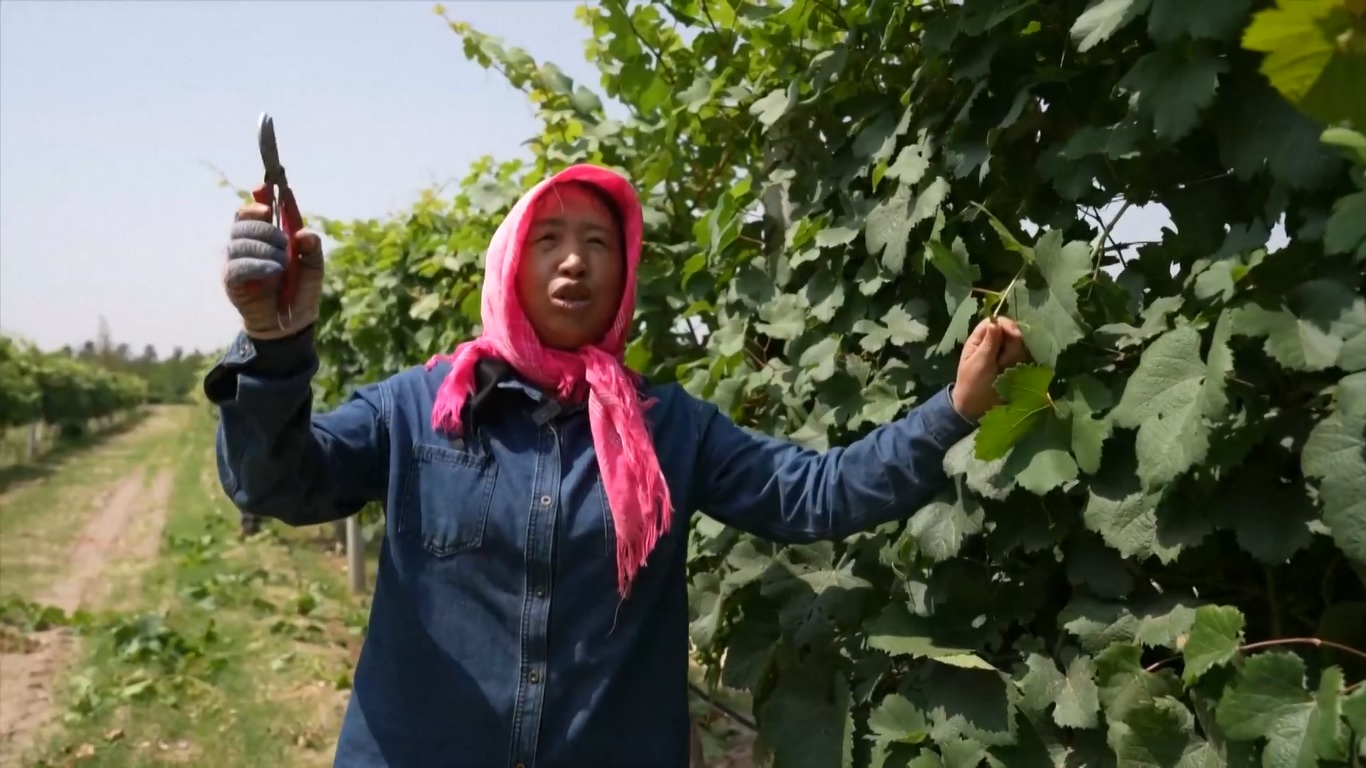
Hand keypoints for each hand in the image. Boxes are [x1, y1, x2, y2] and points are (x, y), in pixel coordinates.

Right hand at [222, 203, 324, 339]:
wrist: (291, 321)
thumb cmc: (299, 289)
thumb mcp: (314, 267)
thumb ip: (313, 248)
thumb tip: (302, 234)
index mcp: (264, 235)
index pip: (254, 209)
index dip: (258, 197)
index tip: (265, 188)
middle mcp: (246, 243)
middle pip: (243, 220)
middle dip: (266, 227)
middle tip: (286, 244)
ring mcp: (236, 260)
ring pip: (240, 241)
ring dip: (264, 248)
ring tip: (283, 264)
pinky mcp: (232, 279)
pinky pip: (237, 265)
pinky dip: (257, 265)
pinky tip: (273, 271)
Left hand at [951, 317, 1028, 420]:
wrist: (975, 407)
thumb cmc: (972, 383)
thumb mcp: (979, 362)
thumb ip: (989, 343)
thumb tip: (995, 321)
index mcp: (979, 339)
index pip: (995, 321)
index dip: (1006, 324)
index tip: (1015, 334)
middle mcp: (992, 343)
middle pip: (1010, 332)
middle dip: (1011, 345)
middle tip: (1003, 361)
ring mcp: (1003, 354)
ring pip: (1018, 346)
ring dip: (1013, 357)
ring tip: (1003, 369)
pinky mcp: (1012, 365)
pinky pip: (1021, 358)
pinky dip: (1018, 365)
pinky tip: (1010, 373)